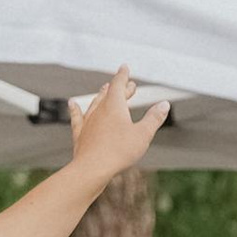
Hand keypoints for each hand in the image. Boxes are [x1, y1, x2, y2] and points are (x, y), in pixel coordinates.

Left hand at [69, 68, 169, 188]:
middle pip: (109, 94)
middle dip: (119, 88)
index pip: (118, 84)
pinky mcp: (80, 134)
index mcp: (115, 106)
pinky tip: (72, 104)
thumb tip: (164, 105)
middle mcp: (99, 110)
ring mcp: (88, 121)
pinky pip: (77, 117)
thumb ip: (154, 118)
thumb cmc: (118, 152)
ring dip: (101, 96)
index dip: (123, 75)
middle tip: (129, 86)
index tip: (125, 67)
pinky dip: (75, 109)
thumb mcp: (143, 135)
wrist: (92, 168)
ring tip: (104, 91)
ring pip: (95, 103)